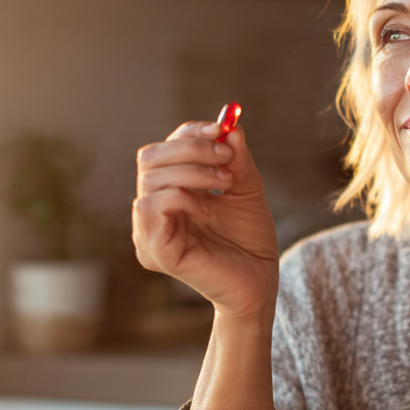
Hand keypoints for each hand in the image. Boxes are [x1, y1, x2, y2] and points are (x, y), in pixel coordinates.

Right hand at [133, 120, 278, 318]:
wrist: (260, 283)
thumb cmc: (250, 241)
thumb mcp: (246, 189)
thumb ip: (236, 159)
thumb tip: (230, 126)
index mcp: (168, 193)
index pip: (163, 150)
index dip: (188, 134)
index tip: (221, 129)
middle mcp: (151, 212)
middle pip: (149, 158)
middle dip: (190, 149)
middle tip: (225, 157)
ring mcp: (148, 233)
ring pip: (151, 180)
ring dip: (192, 172)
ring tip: (225, 184)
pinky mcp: (155, 252)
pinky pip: (152, 207)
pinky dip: (183, 198)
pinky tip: (210, 211)